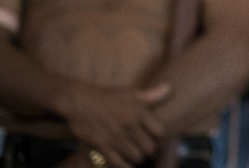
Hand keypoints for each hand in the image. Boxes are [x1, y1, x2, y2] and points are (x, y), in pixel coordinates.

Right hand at [55, 82, 169, 167]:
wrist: (79, 102)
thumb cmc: (106, 97)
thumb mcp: (130, 93)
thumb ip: (151, 95)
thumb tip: (169, 88)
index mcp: (139, 111)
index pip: (160, 132)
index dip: (159, 137)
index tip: (155, 138)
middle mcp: (130, 125)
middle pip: (150, 147)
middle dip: (149, 150)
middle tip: (146, 150)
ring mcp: (116, 137)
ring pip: (137, 157)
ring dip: (137, 159)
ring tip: (136, 156)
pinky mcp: (102, 146)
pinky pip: (119, 163)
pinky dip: (124, 166)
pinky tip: (125, 164)